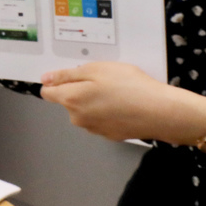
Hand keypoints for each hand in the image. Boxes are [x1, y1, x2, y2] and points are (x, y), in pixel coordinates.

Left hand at [40, 62, 205, 144]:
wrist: (159, 112)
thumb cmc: (129, 86)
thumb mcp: (96, 70)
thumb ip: (67, 75)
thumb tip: (46, 79)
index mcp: (71, 100)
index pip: (48, 92)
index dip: (56, 81)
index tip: (71, 74)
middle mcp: (78, 118)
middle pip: (69, 100)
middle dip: (81, 89)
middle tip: (104, 78)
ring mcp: (94, 129)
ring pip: (86, 110)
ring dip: (96, 100)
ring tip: (118, 90)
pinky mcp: (109, 134)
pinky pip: (102, 118)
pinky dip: (109, 111)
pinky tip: (125, 104)